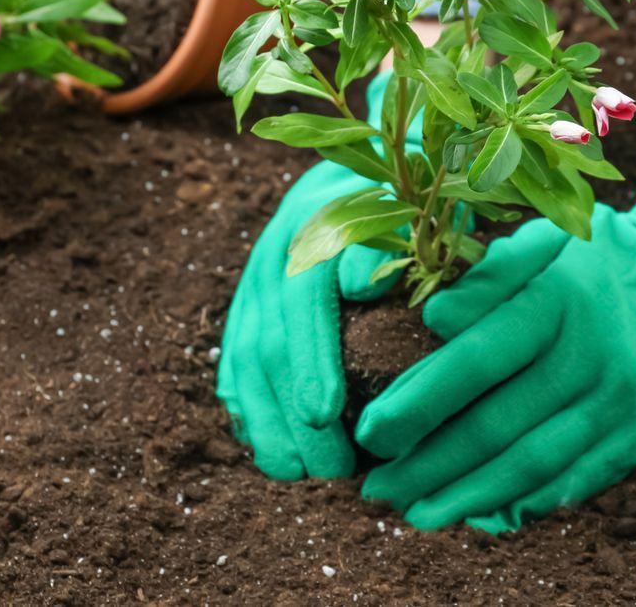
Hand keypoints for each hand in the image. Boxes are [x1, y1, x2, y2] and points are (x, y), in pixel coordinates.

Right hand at [216, 75, 403, 478]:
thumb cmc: (398, 195)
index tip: (326, 414)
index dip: (310, 360)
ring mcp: (252, 287)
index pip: (303, 304)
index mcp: (312, 233)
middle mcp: (272, 261)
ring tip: (296, 473)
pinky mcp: (245, 310)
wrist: (353, 162)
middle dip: (291, 412)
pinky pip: (233, 366)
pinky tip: (268, 452)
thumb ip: (386, 241)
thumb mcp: (401, 202)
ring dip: (266, 423)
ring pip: (244, 362)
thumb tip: (361, 286)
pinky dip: (247, 412)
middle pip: (269, 344)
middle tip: (328, 466)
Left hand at [355, 137, 635, 530]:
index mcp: (559, 297)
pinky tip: (479, 510)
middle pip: (499, 424)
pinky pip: (574, 481)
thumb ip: (490, 275)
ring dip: (468, 495)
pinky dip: (523, 501)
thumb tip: (436, 317)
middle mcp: (594, 353)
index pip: (479, 358)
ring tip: (416, 512)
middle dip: (430, 464)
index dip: (420, 401)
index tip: (371, 432)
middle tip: (377, 487)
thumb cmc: (591, 264)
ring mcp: (622, 402)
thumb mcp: (545, 242)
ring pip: (533, 464)